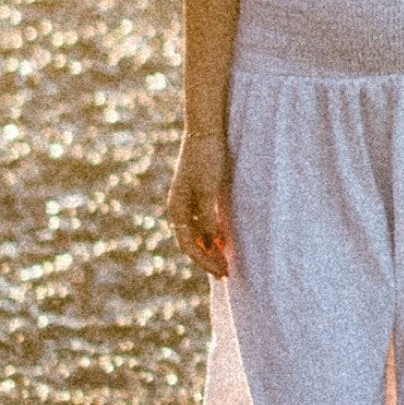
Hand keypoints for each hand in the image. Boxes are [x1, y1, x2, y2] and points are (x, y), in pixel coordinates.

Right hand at [167, 134, 233, 277]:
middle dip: (208, 259)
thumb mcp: (208, 190)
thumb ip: (208, 218)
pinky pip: (204, 222)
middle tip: (226, 273)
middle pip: (192, 242)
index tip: (222, 271)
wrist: (207, 131)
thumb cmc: (206, 159)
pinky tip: (226, 241)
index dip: (205, 261)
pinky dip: (214, 234)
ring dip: (211, 248)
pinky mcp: (201, 194)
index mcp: (177, 209)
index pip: (188, 245)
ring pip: (198, 234)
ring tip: (227, 262)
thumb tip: (211, 243)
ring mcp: (189, 201)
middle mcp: (180, 208)